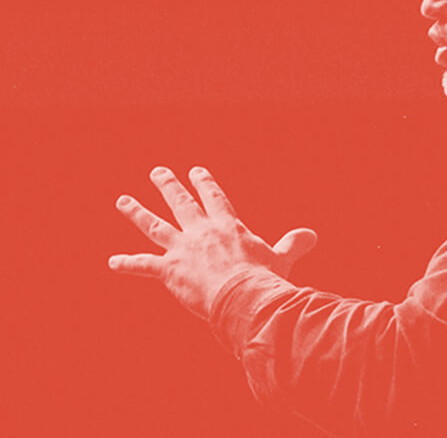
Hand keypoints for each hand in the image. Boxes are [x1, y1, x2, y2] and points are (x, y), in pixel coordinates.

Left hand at [108, 166, 316, 319]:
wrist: (244, 298)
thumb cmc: (264, 279)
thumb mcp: (281, 259)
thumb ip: (294, 244)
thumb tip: (312, 235)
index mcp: (227, 226)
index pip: (214, 198)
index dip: (205, 183)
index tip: (196, 170)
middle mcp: (202, 232)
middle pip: (182, 202)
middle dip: (168, 185)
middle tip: (157, 172)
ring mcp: (183, 249)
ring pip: (155, 225)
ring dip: (137, 212)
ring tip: (122, 200)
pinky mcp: (169, 270)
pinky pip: (143, 266)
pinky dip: (128, 264)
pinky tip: (112, 262)